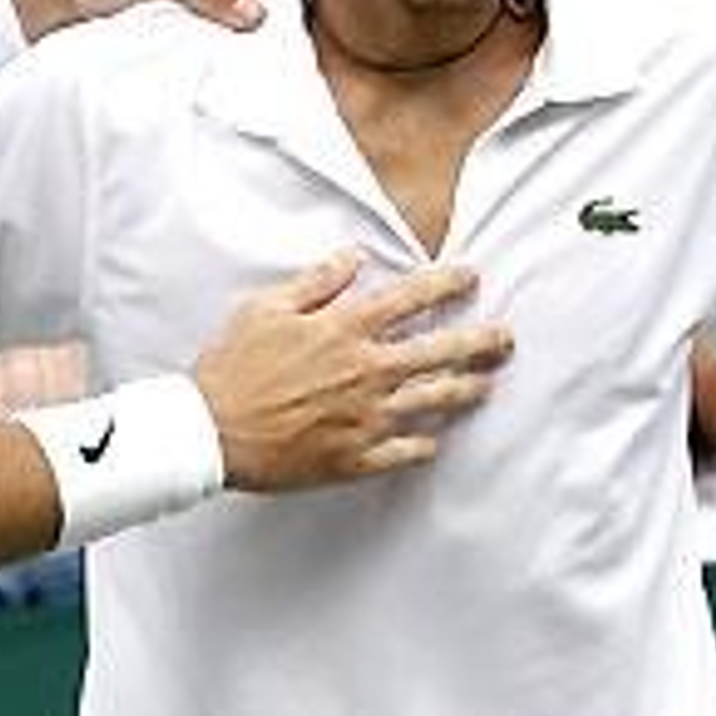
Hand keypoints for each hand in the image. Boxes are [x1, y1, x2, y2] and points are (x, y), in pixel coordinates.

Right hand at [192, 253, 510, 488]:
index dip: (447, 284)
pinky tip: (436, 441)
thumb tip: (353, 258)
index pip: (410, 298)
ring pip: (433, 401)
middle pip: (440, 351)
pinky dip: (425, 445)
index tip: (471, 277)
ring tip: (486, 385)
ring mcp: (365, 417)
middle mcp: (365, 372)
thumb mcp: (265, 308)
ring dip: (466, 390)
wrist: (210, 432)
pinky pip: (405, 452)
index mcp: (344, 329)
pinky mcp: (355, 457)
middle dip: (480, 342)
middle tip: (506, 338)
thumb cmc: (232, 367)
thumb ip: (316, 282)